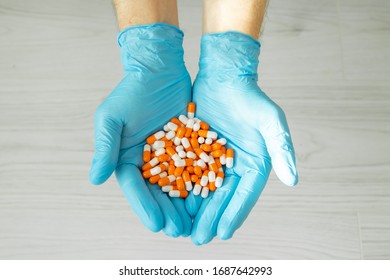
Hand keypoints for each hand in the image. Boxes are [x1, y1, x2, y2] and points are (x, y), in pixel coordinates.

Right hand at [89, 24, 191, 236]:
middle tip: (180, 231)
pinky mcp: (190, 147)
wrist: (160, 70)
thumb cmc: (132, 92)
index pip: (135, 188)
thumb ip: (105, 148)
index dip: (145, 207)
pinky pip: (197, 169)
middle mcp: (150, 162)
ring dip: (185, 205)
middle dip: (168, 212)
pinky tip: (210, 199)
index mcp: (128, 158)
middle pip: (158, 192)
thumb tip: (95, 180)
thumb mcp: (112, 117)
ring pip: (179, 185)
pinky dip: (202, 184)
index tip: (157, 225)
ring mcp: (171, 156)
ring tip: (195, 224)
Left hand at [186, 32, 297, 244]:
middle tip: (198, 239)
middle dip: (211, 218)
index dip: (234, 214)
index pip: (245, 195)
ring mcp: (213, 160)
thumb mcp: (269, 120)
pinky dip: (180, 188)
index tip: (223, 234)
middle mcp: (234, 166)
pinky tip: (171, 201)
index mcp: (254, 164)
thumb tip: (293, 180)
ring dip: (194, 209)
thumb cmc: (250, 98)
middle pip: (221, 197)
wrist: (224, 77)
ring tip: (183, 227)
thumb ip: (281, 148)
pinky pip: (187, 173)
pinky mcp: (194, 151)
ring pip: (202, 189)